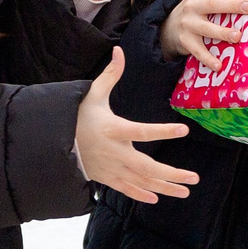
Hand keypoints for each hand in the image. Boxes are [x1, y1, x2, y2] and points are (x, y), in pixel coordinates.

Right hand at [76, 49, 198, 203]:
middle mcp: (114, 152)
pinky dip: (142, 194)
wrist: (53, 142)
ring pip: (141, 181)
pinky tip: (158, 197)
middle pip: (147, 167)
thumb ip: (110, 75)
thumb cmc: (76, 115)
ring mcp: (111, 168)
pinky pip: (126, 189)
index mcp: (113, 129)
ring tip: (185, 191)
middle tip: (194, 177)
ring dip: (165, 187)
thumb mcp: (92, 93)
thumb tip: (119, 50)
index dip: (163, 131)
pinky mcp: (106, 177)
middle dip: (172, 174)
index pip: (143, 131)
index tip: (184, 131)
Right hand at [158, 0, 247, 71]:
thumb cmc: (195, 4)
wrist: (169, 26)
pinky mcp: (187, 41)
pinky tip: (219, 66)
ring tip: (238, 36)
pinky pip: (198, 51)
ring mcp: (190, 24)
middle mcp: (194, 5)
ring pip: (207, 28)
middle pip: (213, 5)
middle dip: (231, 5)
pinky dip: (208, 59)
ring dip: (223, 32)